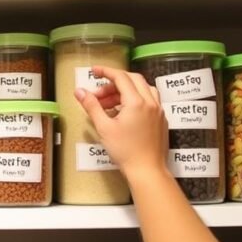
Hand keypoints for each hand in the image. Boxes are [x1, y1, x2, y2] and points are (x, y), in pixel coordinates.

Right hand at [75, 65, 169, 180]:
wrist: (147, 170)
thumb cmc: (125, 151)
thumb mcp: (104, 128)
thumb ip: (92, 106)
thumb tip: (80, 92)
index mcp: (136, 102)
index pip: (121, 77)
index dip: (106, 72)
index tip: (94, 71)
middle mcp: (150, 102)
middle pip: (133, 79)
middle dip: (114, 82)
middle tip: (99, 93)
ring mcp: (158, 110)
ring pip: (143, 88)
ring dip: (126, 90)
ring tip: (110, 103)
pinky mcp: (161, 119)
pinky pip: (149, 100)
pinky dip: (135, 99)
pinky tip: (124, 112)